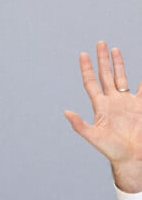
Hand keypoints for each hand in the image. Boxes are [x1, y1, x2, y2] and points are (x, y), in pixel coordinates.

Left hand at [65, 41, 141, 192]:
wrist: (132, 157)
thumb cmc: (112, 150)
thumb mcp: (93, 137)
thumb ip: (79, 125)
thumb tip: (66, 112)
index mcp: (101, 107)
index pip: (91, 83)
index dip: (86, 69)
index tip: (83, 54)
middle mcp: (112, 101)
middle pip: (106, 75)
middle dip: (103, 60)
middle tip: (100, 43)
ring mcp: (127, 102)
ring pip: (122, 77)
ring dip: (119, 64)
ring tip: (114, 50)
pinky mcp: (141, 106)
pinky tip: (140, 71)